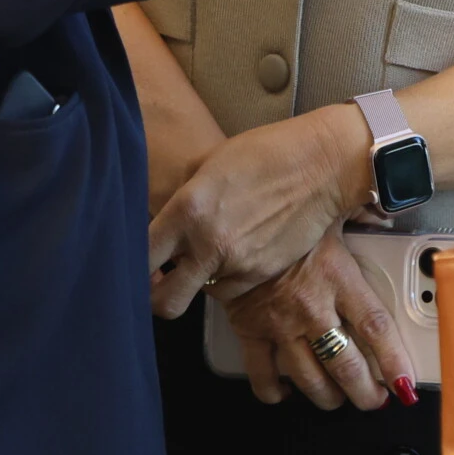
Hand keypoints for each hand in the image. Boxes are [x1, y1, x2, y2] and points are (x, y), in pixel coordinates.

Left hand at [149, 106, 365, 317]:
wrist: (323, 165)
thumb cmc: (265, 152)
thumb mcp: (210, 165)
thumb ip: (182, 199)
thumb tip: (162, 223)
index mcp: (188, 210)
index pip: (140, 256)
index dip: (131, 264)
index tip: (135, 260)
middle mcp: (208, 244)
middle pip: (163, 301)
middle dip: (156, 297)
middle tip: (160, 280)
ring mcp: (238, 265)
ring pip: (201, 296)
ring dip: (199, 281)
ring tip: (212, 251)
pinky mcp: (262, 275)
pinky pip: (232, 290)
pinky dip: (228, 279)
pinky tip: (238, 251)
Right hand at [221, 226, 417, 410]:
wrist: (228, 220)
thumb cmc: (280, 213)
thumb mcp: (328, 210)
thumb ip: (360, 213)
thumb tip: (384, 214)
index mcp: (337, 277)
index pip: (375, 327)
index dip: (394, 361)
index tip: (404, 383)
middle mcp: (312, 306)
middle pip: (346, 364)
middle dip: (364, 392)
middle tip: (373, 399)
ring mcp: (280, 323)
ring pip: (310, 378)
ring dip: (327, 396)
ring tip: (337, 398)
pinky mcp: (250, 330)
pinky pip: (262, 374)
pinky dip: (273, 391)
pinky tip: (284, 392)